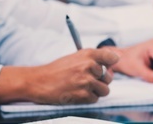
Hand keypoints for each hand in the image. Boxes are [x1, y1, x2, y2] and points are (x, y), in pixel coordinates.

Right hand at [0, 49, 120, 105]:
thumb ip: (92, 60)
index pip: (110, 57)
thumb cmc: (57, 70)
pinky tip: (77, 93)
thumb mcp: (74, 57)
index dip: (112, 62)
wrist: (40, 82)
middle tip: (90, 80)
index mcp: (87, 54)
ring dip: (96, 91)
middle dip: (102, 80)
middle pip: (108, 76)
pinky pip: (95, 99)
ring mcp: (86, 81)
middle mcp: (88, 66)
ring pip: (104, 89)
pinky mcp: (83, 95)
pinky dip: (88, 98)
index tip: (110, 65)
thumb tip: (110, 65)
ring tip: (83, 88)